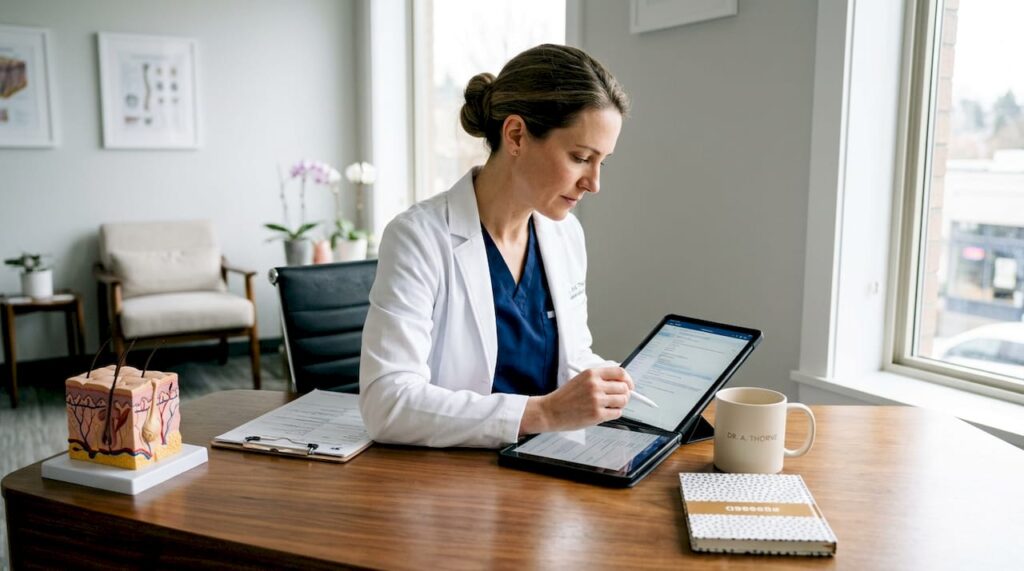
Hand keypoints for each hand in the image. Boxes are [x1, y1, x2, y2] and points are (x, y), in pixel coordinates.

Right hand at [519, 367, 634, 435]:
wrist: (550, 411)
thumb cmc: (565, 397)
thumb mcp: (581, 380)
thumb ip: (599, 379)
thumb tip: (621, 383)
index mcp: (591, 373)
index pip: (620, 373)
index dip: (628, 380)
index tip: (629, 386)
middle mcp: (595, 385)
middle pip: (624, 388)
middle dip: (624, 394)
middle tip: (618, 399)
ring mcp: (596, 400)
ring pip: (622, 401)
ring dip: (619, 404)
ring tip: (609, 406)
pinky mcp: (597, 414)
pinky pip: (616, 413)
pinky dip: (614, 413)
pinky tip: (604, 413)